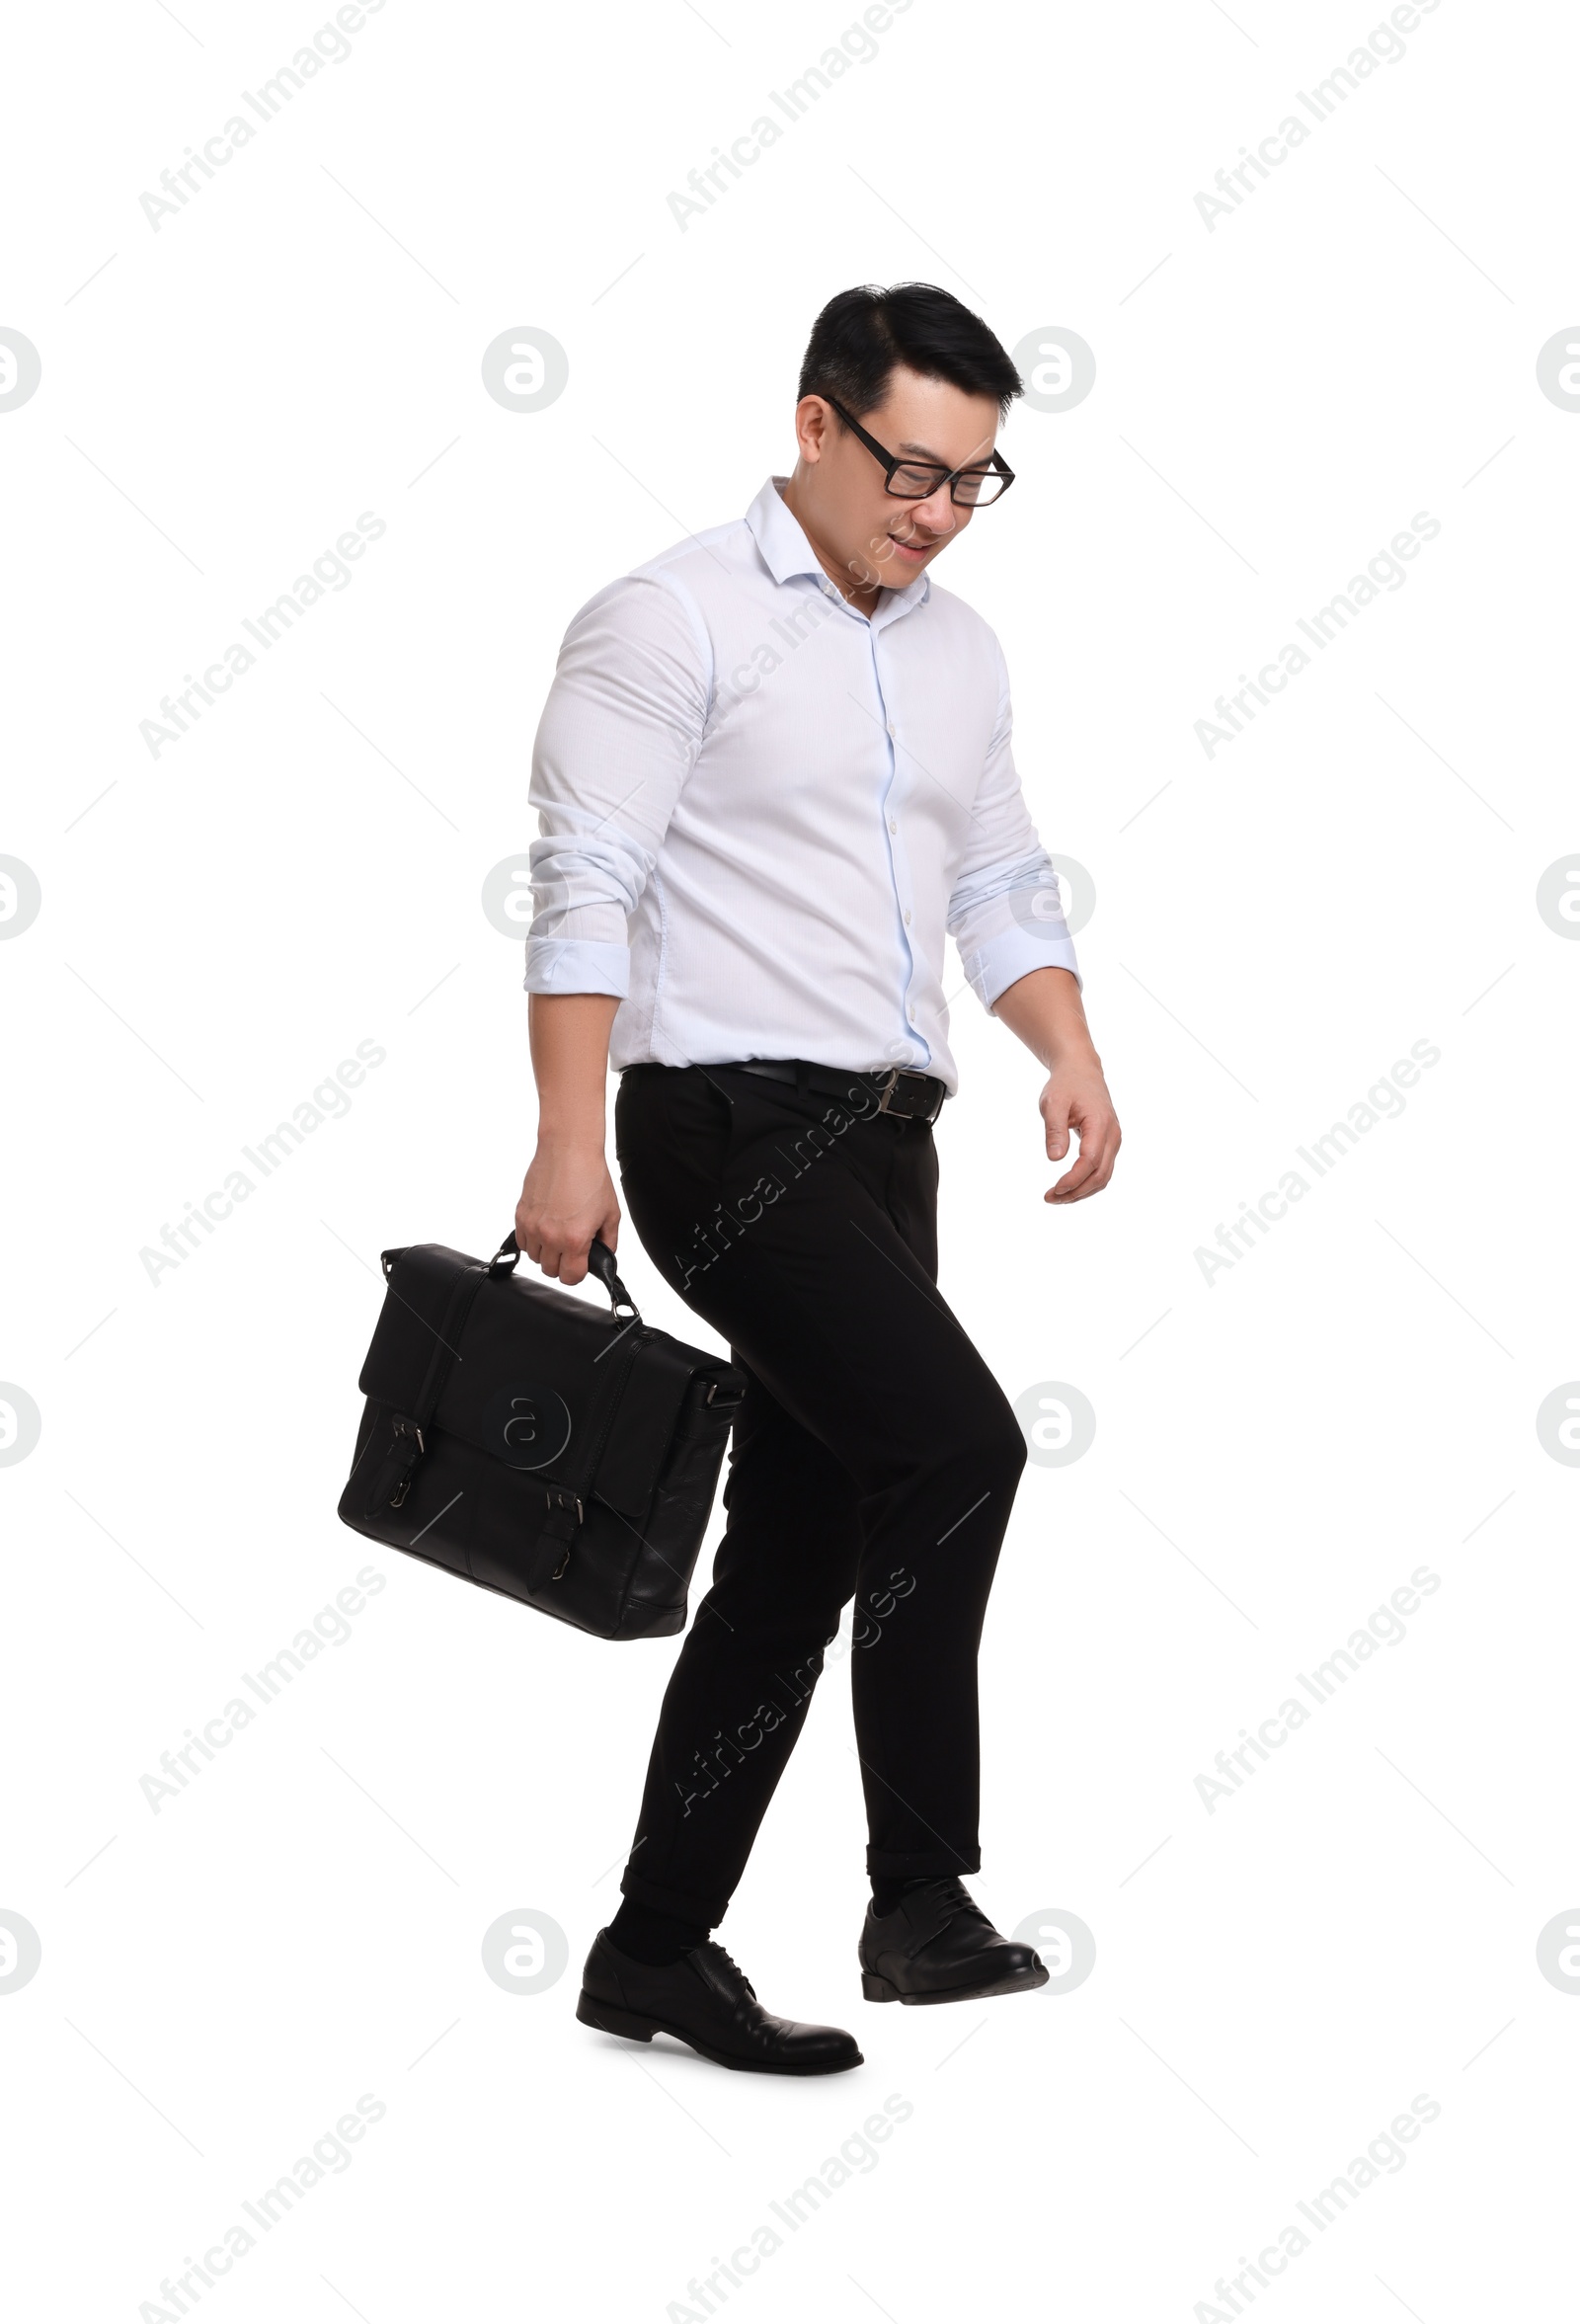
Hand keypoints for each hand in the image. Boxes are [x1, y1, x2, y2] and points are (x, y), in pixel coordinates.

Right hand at [514, 1136, 620, 1284]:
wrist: (569, 1150)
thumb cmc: (591, 1177)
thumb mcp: (611, 1214)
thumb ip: (608, 1242)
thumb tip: (603, 1257)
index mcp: (574, 1239)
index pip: (570, 1278)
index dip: (578, 1273)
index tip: (581, 1265)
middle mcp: (550, 1236)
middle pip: (550, 1271)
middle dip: (563, 1263)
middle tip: (571, 1248)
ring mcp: (532, 1225)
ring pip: (534, 1258)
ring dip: (546, 1252)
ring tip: (558, 1234)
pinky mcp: (521, 1214)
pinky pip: (522, 1241)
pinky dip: (532, 1240)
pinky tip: (545, 1227)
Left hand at [1040, 1052, 1119, 1203]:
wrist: (1081, 1071)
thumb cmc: (1065, 1085)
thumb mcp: (1053, 1103)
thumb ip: (1054, 1129)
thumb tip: (1055, 1159)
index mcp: (1100, 1124)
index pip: (1090, 1161)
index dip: (1073, 1179)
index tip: (1053, 1189)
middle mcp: (1113, 1135)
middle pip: (1100, 1175)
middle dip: (1076, 1191)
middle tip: (1050, 1198)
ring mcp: (1113, 1140)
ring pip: (1103, 1176)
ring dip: (1081, 1191)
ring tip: (1056, 1197)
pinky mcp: (1109, 1143)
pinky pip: (1102, 1170)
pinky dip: (1086, 1183)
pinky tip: (1068, 1188)